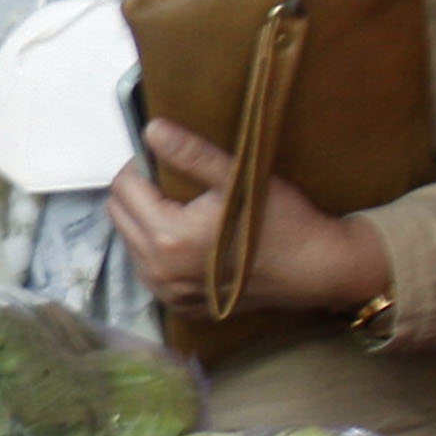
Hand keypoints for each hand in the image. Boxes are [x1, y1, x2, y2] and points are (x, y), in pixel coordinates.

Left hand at [104, 118, 389, 320]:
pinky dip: (158, 251)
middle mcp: (159, 272)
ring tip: (182, 207)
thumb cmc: (281, 220)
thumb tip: (150, 128)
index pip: (123, 189)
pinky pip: (150, 272)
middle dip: (137, 192)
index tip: (164, 158)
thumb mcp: (237, 178)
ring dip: (145, 221)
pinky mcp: (182, 306)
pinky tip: (188, 239)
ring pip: (131, 245)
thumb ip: (189, 153)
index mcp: (167, 237)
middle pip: (119, 217)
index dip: (139, 165)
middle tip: (172, 180)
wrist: (316, 268)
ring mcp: (169, 294)